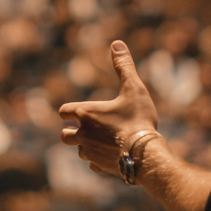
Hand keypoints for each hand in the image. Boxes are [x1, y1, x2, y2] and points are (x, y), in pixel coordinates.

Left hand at [60, 40, 157, 175]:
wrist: (147, 155)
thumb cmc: (138, 119)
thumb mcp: (133, 89)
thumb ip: (124, 66)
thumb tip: (116, 43)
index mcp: (85, 113)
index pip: (64, 111)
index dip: (69, 111)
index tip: (75, 111)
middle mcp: (83, 134)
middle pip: (65, 136)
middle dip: (72, 131)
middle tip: (85, 127)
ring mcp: (90, 153)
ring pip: (79, 151)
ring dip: (85, 146)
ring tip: (100, 141)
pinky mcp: (100, 168)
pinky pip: (93, 165)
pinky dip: (98, 160)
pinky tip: (109, 157)